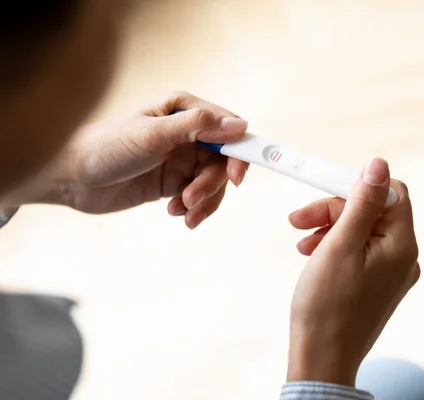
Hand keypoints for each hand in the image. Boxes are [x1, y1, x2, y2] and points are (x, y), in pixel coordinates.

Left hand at [0, 91, 249, 228]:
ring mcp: (182, 159)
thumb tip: (240, 125)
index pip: (228, 128)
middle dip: (211, 184)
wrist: (74, 178)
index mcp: (184, 110)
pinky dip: (192, 209)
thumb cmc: (108, 146)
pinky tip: (174, 213)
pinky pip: (198, 197)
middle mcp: (188, 133)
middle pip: (223, 161)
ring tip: (182, 212)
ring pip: (212, 182)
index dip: (239, 152)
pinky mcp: (174, 182)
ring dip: (203, 201)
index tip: (237, 177)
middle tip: (191, 199)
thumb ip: (198, 127)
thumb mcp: (154, 134)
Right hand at [286, 158, 419, 385]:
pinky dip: (333, 245)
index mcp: (401, 246)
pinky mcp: (376, 283)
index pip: (390, 193)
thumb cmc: (327, 307)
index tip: (325, 190)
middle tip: (298, 219)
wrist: (322, 358)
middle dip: (333, 209)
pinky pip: (358, 250)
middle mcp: (403, 257)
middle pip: (372, 210)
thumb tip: (379, 164)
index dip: (357, 186)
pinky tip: (310, 253)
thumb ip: (361, 203)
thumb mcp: (340, 245)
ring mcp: (390, 272)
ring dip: (328, 226)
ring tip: (300, 240)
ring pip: (361, 229)